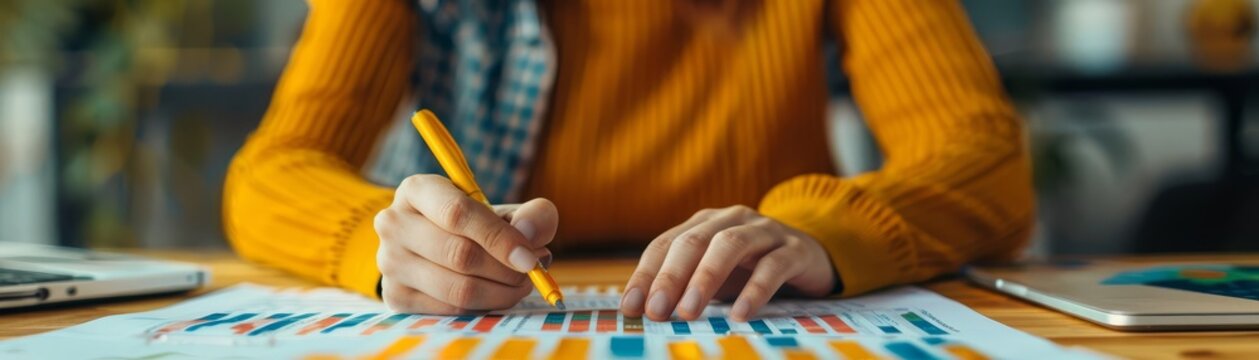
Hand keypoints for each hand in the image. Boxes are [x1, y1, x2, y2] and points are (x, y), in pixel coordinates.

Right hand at [374, 174, 557, 313]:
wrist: (433, 249)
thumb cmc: (475, 226)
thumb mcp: (505, 210)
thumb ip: (532, 215)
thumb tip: (530, 236)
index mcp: (417, 190)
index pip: (457, 213)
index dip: (499, 237)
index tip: (530, 257)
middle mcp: (394, 223)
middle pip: (459, 254)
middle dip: (506, 269)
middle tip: (531, 271)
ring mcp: (389, 261)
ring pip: (457, 288)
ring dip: (500, 292)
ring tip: (520, 284)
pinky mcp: (394, 296)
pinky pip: (450, 309)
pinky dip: (483, 306)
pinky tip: (496, 294)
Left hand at [620, 205, 835, 321]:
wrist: (810, 256)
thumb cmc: (751, 269)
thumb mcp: (714, 275)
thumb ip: (684, 287)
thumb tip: (645, 313)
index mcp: (704, 223)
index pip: (665, 244)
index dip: (645, 275)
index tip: (631, 307)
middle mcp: (731, 219)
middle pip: (693, 242)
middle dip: (670, 278)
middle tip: (656, 310)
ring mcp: (764, 231)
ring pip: (729, 246)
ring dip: (705, 279)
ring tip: (688, 312)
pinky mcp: (794, 249)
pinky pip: (772, 267)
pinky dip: (754, 291)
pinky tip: (740, 314)